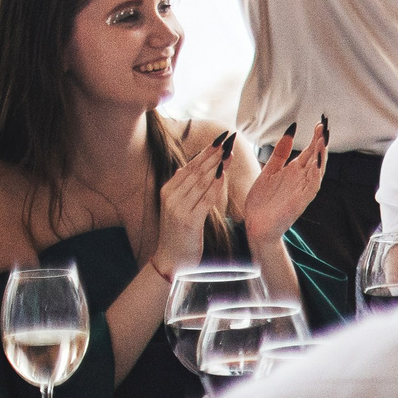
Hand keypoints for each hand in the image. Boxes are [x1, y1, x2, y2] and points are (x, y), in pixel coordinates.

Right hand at [153, 132, 233, 278]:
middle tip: (229, 139)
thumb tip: (186, 167)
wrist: (171, 259)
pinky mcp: (189, 221)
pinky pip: (206, 200)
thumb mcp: (177, 206)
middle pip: (196, 171)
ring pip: (201, 182)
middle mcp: (171, 198)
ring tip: (230, 152)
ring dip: (217, 166)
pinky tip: (225, 176)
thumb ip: (183, 187)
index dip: (206, 151)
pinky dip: (216, 187)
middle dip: (213, 153)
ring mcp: (178, 209)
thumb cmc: (179, 231)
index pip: (189, 166)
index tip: (220, 138)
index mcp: (167, 191)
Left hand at [240, 118, 326, 246]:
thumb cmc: (262, 202)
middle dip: (321, 141)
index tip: (321, 123)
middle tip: (325, 125)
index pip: (310, 150)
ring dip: (321, 155)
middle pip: (316, 156)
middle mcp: (301, 178)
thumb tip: (290, 131)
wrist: (256, 226)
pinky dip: (316, 175)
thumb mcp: (269, 171)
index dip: (316, 137)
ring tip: (323, 140)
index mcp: (294, 170)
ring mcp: (302, 189)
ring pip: (317, 169)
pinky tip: (317, 163)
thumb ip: (280, 153)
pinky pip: (311, 186)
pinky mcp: (300, 201)